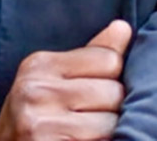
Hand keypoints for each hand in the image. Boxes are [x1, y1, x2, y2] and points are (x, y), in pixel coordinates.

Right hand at [0, 19, 132, 140]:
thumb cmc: (33, 122)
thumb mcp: (51, 82)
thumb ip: (90, 56)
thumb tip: (123, 27)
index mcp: (39, 64)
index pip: (108, 59)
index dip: (112, 80)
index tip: (95, 95)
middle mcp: (36, 90)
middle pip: (113, 91)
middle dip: (111, 108)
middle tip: (89, 121)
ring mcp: (41, 123)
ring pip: (113, 122)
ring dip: (109, 133)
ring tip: (86, 136)